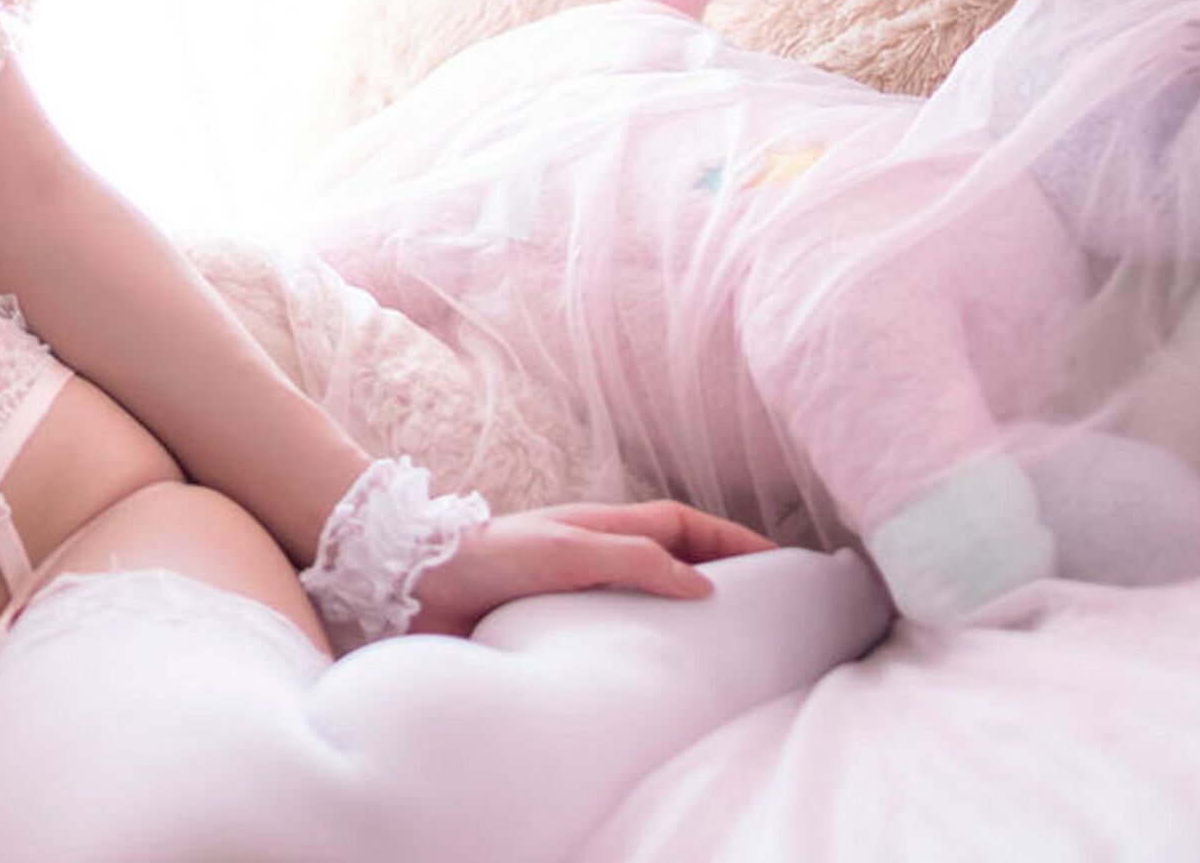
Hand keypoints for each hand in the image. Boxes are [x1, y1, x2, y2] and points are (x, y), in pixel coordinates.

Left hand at [409, 498, 775, 636]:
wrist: (418, 582)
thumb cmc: (494, 555)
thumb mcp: (572, 549)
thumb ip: (636, 562)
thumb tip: (703, 588)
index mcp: (607, 526)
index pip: (686, 526)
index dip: (734, 539)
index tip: (781, 558)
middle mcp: (596, 554)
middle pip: (674, 557)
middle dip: (721, 572)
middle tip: (766, 604)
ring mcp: (576, 590)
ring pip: (645, 595)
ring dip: (683, 610)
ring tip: (720, 645)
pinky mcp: (551, 627)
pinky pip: (612, 632)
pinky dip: (642, 644)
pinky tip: (651, 674)